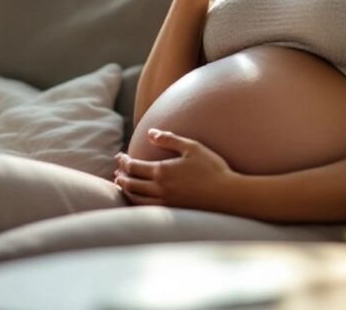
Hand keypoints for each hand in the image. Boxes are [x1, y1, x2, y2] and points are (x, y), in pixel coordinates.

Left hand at [113, 129, 237, 210]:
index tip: (119, 156)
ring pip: (135, 198)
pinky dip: (136, 202)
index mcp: (162, 171)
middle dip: (121, 175)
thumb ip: (169, 139)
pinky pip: (146, 208)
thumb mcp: (192, 147)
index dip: (123, 161)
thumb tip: (150, 133)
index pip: (133, 167)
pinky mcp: (171, 213)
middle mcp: (159, 189)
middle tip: (117, 170)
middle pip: (130, 183)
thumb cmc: (212, 169)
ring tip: (122, 183)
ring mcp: (164, 203)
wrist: (227, 196)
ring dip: (125, 190)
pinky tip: (137, 198)